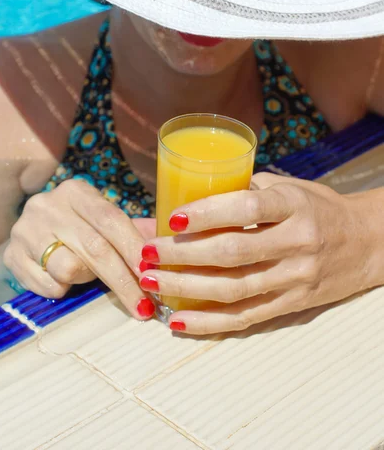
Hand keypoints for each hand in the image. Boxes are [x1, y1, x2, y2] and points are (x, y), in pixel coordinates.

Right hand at [5, 179, 156, 319]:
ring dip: (87, 280)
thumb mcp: (101, 221)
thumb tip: (170, 247)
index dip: (134, 248)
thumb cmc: (76, 229)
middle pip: (95, 247)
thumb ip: (134, 231)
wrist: (28, 235)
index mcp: (77, 192)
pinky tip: (63, 281)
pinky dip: (63, 289)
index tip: (153, 274)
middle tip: (143, 306)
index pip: (112, 220)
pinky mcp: (12, 255)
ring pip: (69, 267)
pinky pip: (49, 285)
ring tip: (87, 276)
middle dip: (124, 280)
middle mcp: (49, 205)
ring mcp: (26, 229)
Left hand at [140, 173, 370, 333]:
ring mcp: (296, 277)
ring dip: (187, 288)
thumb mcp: (287, 187)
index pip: (246, 209)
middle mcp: (297, 241)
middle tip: (147, 253)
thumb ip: (241, 192)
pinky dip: (210, 323)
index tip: (172, 218)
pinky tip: (179, 321)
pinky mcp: (293, 304)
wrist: (367, 242)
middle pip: (233, 253)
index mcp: (293, 205)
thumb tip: (182, 200)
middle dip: (183, 255)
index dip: (207, 213)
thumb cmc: (317, 207)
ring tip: (152, 281)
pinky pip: (246, 318)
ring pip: (234, 289)